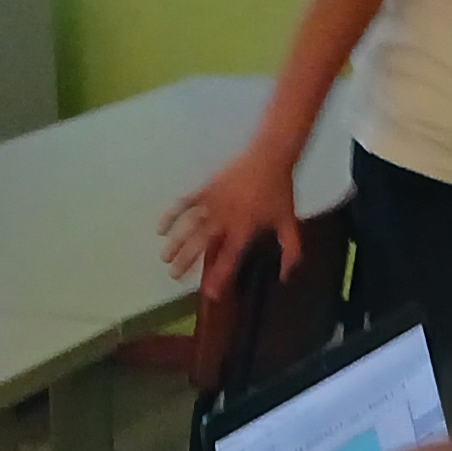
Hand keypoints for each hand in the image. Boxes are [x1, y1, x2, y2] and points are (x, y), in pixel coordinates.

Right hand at [159, 145, 305, 298]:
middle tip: (174, 276)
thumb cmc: (279, 191)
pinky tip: (161, 228)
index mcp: (244, 230)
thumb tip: (286, 275)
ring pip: (189, 227)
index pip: (228, 259)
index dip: (218, 278)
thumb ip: (290, 251)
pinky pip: (185, 203)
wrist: (270, 157)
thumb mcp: (289, 223)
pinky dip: (172, 215)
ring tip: (165, 258)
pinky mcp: (206, 189)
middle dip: (186, 262)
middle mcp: (225, 219)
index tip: (210, 293)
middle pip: (201, 245)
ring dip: (175, 243)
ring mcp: (213, 203)